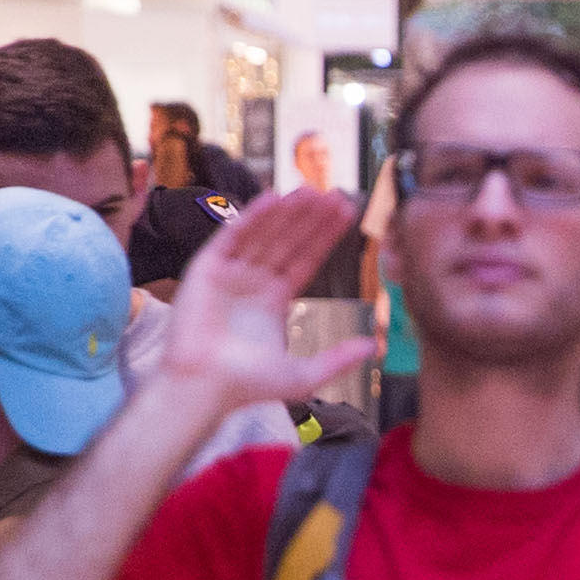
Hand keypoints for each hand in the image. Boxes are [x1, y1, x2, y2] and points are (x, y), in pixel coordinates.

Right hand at [155, 190, 367, 412]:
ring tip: (311, 191)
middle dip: (310, 218)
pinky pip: (231, 237)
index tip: (346, 213)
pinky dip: (250, 217)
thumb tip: (375, 346)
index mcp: (275, 300)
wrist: (205, 389)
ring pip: (263, 234)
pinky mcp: (206, 269)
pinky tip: (272, 200)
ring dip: (285, 212)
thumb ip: (339, 358)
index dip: (324, 236)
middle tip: (335, 194)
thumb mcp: (304, 375)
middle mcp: (253, 282)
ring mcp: (230, 273)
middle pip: (288, 241)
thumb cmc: (247, 386)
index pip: (306, 259)